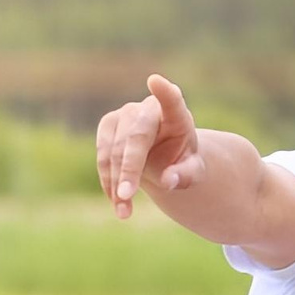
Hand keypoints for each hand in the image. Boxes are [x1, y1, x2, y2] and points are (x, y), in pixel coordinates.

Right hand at [95, 73, 203, 218]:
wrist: (163, 157)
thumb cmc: (181, 161)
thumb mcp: (192, 172)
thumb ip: (185, 175)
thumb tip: (169, 180)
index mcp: (177, 115)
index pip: (172, 100)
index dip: (165, 93)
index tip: (156, 82)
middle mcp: (148, 109)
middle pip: (136, 137)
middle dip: (129, 167)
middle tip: (127, 195)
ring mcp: (125, 115)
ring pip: (114, 149)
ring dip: (115, 181)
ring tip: (124, 212)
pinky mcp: (108, 125)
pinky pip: (102, 156)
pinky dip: (107, 180)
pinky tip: (117, 202)